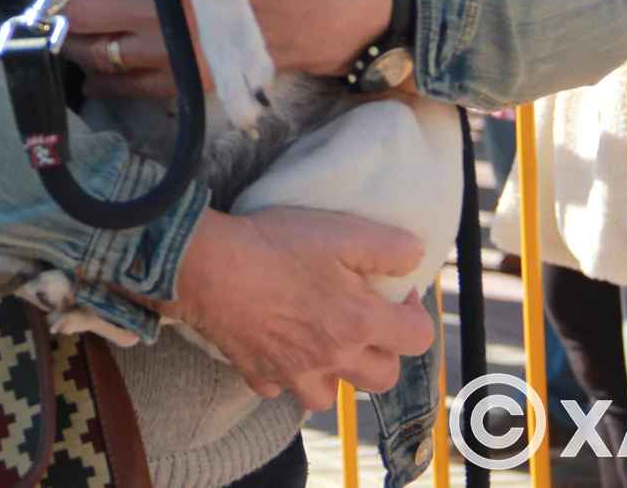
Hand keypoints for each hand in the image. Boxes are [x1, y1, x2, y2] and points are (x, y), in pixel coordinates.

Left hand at [39, 0, 392, 94]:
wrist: (328, 9)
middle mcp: (154, 2)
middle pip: (76, 5)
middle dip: (53, 0)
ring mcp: (165, 45)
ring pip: (92, 49)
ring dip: (71, 40)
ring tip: (61, 31)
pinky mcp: (181, 79)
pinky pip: (123, 85)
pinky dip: (101, 80)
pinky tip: (92, 72)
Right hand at [156, 208, 435, 408]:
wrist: (206, 265)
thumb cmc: (274, 244)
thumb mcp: (342, 230)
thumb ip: (391, 247)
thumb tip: (415, 259)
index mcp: (360, 323)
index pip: (419, 338)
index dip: (414, 312)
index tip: (393, 291)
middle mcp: (333, 357)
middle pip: (383, 377)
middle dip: (383, 351)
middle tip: (364, 318)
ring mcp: (294, 371)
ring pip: (330, 396)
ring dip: (334, 374)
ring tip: (321, 341)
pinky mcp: (258, 373)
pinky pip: (280, 388)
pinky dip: (284, 373)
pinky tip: (277, 344)